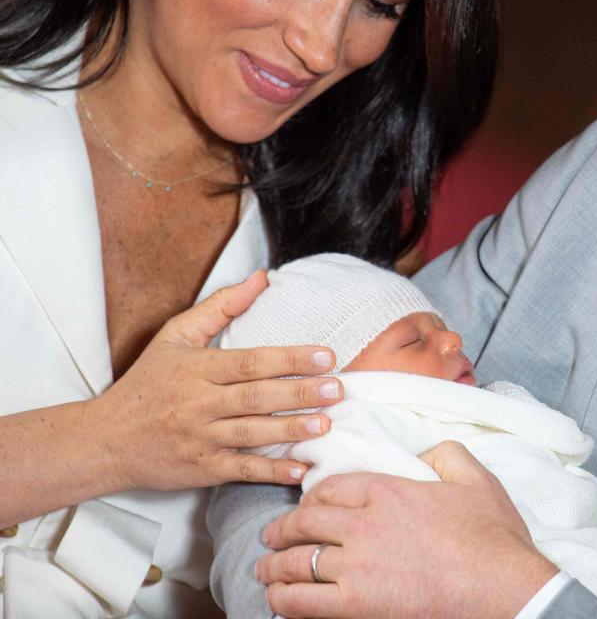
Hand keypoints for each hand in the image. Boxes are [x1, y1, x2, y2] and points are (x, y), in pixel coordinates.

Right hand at [90, 271, 343, 489]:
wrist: (105, 440)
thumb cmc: (147, 383)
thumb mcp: (176, 336)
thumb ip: (220, 306)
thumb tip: (262, 278)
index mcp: (197, 369)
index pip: (250, 362)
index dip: (290, 359)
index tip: (326, 356)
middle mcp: (199, 404)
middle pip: (256, 397)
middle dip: (300, 393)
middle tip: (337, 388)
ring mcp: (200, 439)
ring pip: (251, 433)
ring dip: (290, 430)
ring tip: (325, 424)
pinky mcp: (201, 469)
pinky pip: (240, 470)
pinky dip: (270, 472)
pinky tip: (299, 469)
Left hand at [257, 441, 558, 618]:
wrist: (503, 589)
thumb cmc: (493, 538)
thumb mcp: (476, 478)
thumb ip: (445, 454)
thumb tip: (425, 453)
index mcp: (388, 490)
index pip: (330, 487)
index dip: (311, 496)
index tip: (305, 505)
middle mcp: (364, 524)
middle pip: (305, 522)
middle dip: (281, 530)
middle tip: (271, 536)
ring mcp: (356, 567)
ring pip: (296, 562)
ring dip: (274, 566)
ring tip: (265, 570)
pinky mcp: (356, 605)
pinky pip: (302, 602)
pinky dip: (284, 600)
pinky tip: (279, 600)